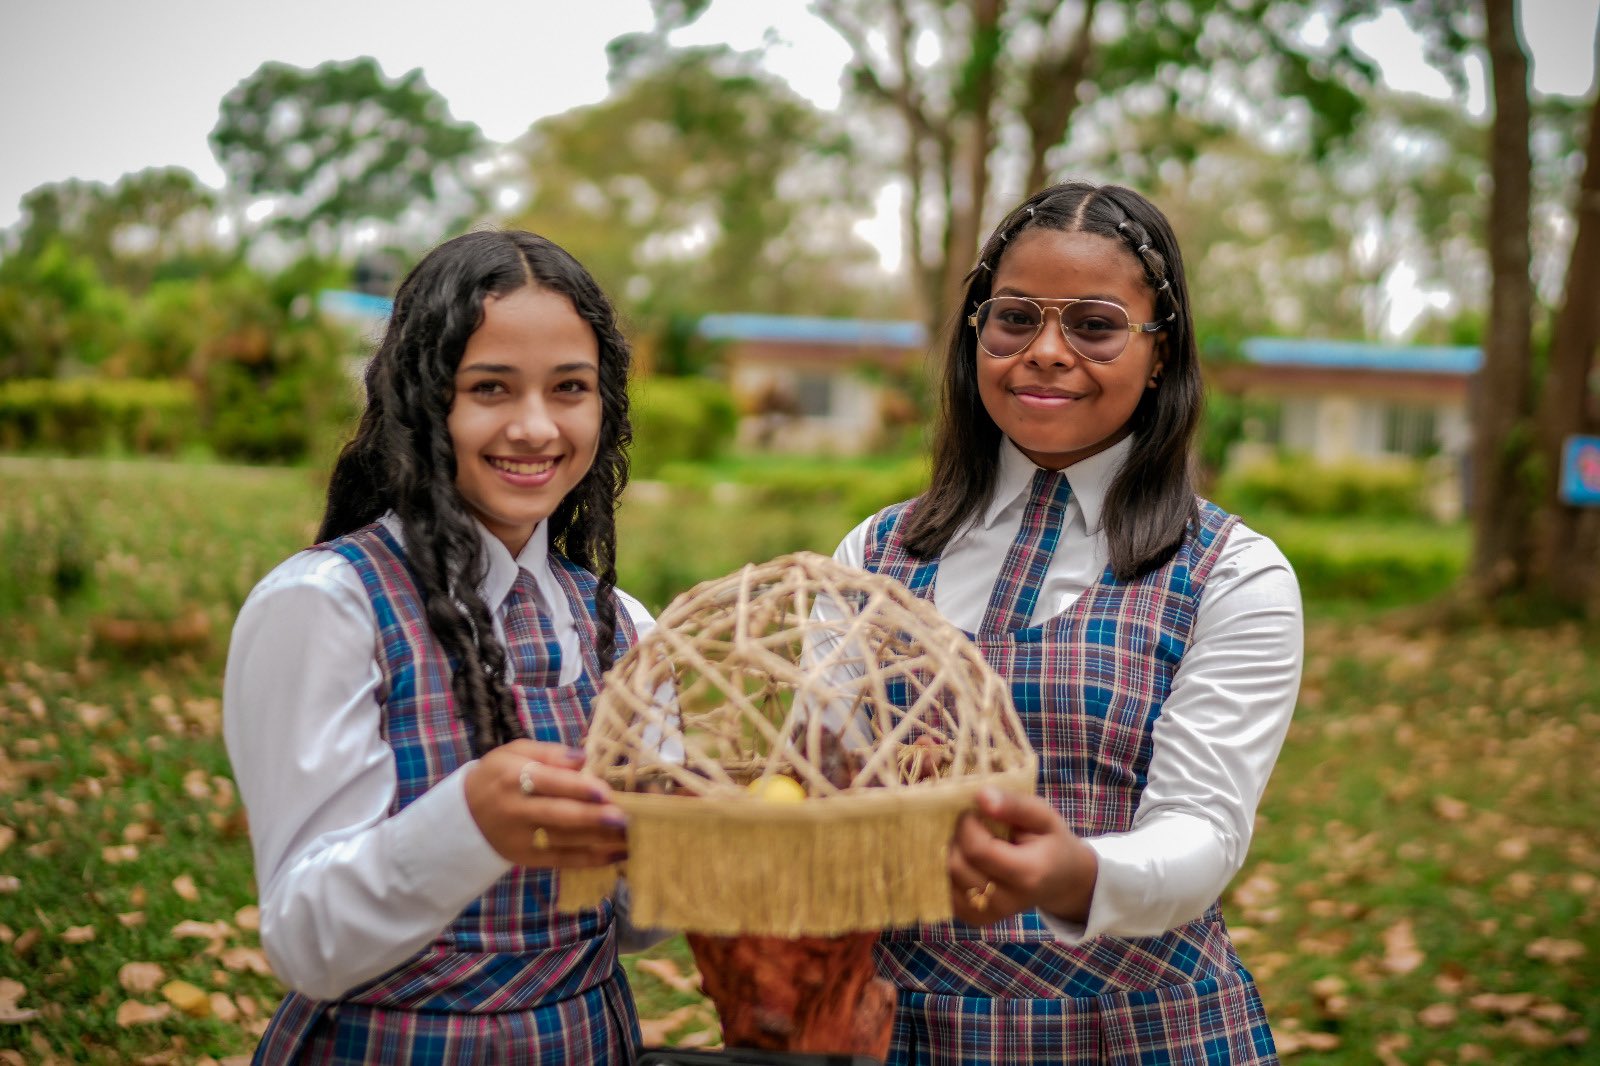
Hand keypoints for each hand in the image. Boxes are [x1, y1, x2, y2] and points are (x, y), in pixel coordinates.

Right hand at [465, 739, 627, 869]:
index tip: (605, 792)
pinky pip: (562, 860)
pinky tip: (616, 855)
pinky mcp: (527, 858)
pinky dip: (591, 859)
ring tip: (631, 836)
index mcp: (513, 777)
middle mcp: (516, 810)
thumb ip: (549, 753)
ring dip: (600, 840)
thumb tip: (582, 758)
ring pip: (565, 841)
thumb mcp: (515, 752)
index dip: (578, 788)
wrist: (464, 816)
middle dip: (593, 818)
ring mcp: (521, 838)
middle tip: (624, 818)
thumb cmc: (499, 776)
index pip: (549, 783)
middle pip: (558, 815)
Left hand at [947, 787, 1097, 926]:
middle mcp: (1007, 901)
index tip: (976, 812)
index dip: (968, 824)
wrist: (1061, 881)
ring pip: (947, 879)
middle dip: (957, 838)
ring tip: (973, 843)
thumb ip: (1013, 804)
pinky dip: (948, 873)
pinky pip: (945, 894)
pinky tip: (967, 860)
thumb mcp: (1043, 816)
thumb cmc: (1051, 842)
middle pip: (957, 865)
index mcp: (1028, 874)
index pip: (977, 850)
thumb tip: (980, 796)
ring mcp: (989, 915)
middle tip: (974, 826)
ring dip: (951, 853)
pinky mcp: (975, 919)